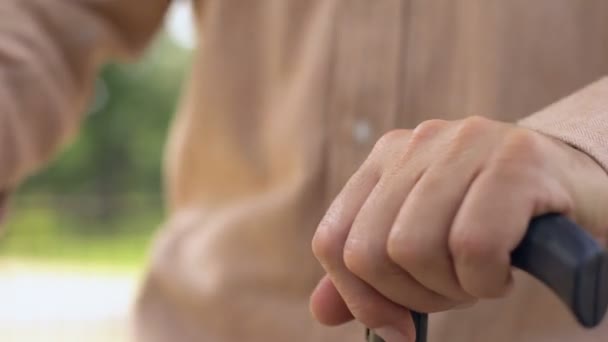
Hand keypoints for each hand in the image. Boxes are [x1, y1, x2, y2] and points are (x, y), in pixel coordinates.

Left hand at [310, 117, 607, 341]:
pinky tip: (507, 267)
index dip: (360, 297)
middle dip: (414, 295)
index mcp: (385, 159)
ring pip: (413, 250)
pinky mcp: (517, 160)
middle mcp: (417, 143)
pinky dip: (487, 280)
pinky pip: (471, 247)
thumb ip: (369, 276)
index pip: (334, 240)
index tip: (397, 325)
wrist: (574, 191)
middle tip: (456, 288)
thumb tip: (322, 312)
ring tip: (483, 272)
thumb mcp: (422, 248)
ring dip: (454, 287)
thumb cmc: (492, 225)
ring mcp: (466, 144)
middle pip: (370, 252)